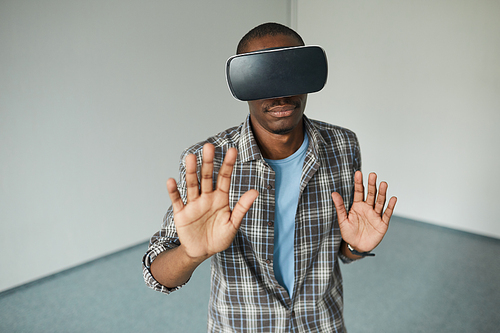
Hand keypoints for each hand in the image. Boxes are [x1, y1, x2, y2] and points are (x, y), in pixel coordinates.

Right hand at [167, 143, 258, 260]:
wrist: (202, 252)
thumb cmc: (219, 238)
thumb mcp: (233, 224)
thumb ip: (242, 207)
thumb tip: (256, 191)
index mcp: (221, 198)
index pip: (225, 178)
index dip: (228, 164)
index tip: (233, 150)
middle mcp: (206, 197)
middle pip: (207, 177)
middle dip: (208, 162)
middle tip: (209, 147)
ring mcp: (193, 204)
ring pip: (192, 185)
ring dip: (191, 172)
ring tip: (190, 157)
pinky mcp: (181, 213)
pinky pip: (177, 200)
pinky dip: (174, 191)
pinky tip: (172, 181)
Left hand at [331, 171, 396, 252]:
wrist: (357, 246)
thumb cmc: (349, 233)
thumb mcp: (342, 220)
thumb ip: (339, 207)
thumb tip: (333, 193)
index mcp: (357, 206)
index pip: (359, 192)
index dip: (359, 183)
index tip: (358, 173)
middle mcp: (368, 208)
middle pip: (371, 194)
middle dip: (372, 185)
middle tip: (372, 175)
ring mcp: (376, 215)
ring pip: (380, 202)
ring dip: (382, 193)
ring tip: (383, 184)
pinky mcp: (382, 223)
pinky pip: (387, 214)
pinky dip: (390, 206)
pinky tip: (393, 198)